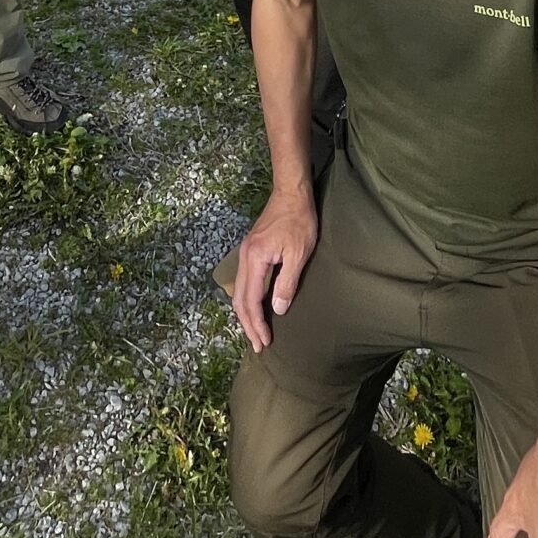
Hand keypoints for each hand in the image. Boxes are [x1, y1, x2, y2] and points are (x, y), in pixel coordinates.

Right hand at [229, 184, 317, 349]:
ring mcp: (245, 252)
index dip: (257, 323)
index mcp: (255, 259)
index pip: (251, 300)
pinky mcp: (250, 249)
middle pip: (239, 299)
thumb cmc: (299, 220)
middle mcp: (244, 257)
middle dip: (248, 324)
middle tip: (259, 344)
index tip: (265, 341)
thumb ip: (286, 283)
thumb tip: (277, 310)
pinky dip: (247, 299)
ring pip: (238, 291)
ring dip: (246, 313)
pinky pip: (243, 281)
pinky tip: (255, 306)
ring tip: (255, 331)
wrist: (291, 192)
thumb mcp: (298, 253)